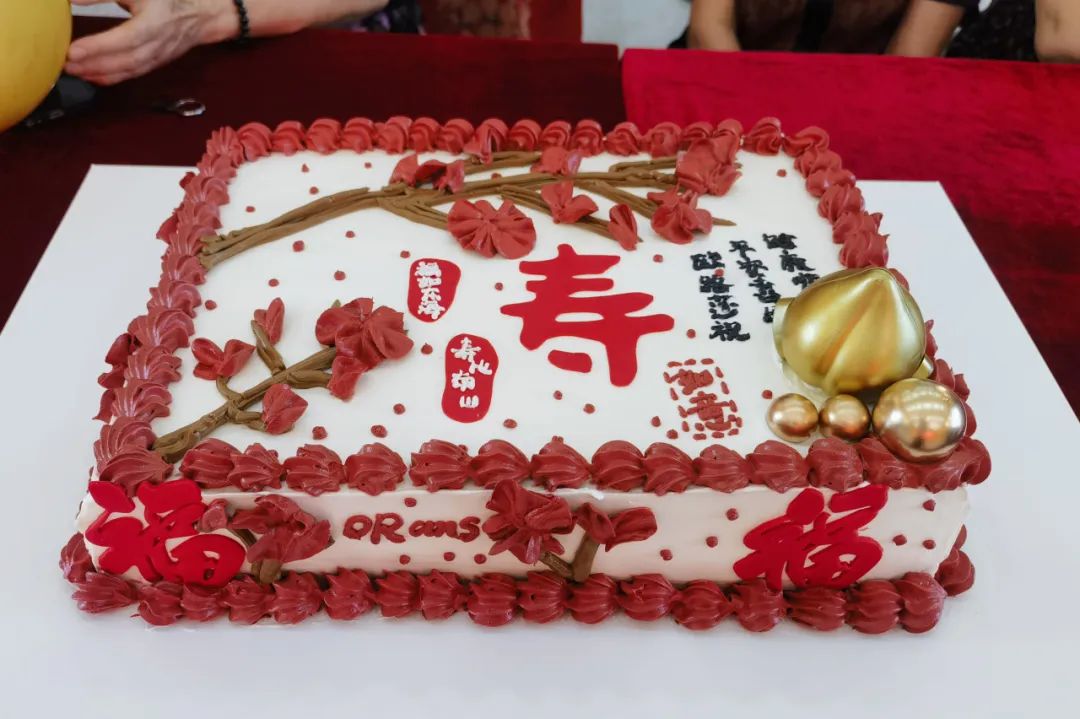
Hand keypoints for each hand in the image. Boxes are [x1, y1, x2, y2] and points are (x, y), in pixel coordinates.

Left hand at [65, 0, 237, 84]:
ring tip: (74, 71)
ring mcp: (160, 56)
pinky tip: (93, 76)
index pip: (126, 39)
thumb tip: (72, 0)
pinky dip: (112, 77)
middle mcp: (160, 43)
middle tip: (66, 64)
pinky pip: (133, 74)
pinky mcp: (157, 62)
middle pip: (125, 60)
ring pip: (129, 70)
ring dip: (100, 73)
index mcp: (156, 22)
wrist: (202, 14)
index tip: (73, 50)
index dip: (100, 47)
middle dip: (94, 64)